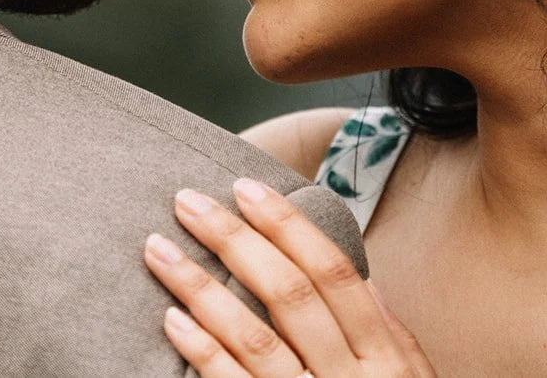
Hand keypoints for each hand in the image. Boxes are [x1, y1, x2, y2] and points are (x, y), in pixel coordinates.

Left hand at [144, 179, 435, 377]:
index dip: (288, 225)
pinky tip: (171, 321)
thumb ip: (386, 335)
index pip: (335, 273)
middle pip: (289, 295)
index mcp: (389, 360)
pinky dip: (202, 354)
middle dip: (234, 239)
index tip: (246, 186)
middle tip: (186, 200)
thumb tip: (353, 276)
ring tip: (158, 249)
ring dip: (200, 288)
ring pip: (253, 340)